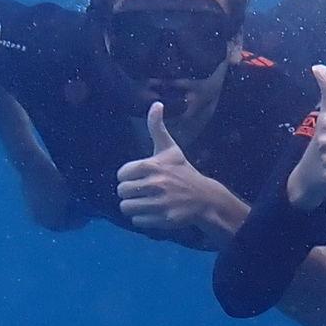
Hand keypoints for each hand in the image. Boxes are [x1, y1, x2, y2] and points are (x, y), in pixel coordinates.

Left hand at [118, 103, 243, 239]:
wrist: (205, 197)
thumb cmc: (183, 171)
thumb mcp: (170, 149)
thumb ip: (157, 128)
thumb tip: (156, 104)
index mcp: (151, 165)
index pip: (121, 174)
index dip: (127, 177)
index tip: (138, 177)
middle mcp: (154, 184)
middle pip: (121, 191)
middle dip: (128, 192)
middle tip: (140, 191)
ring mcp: (159, 203)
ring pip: (126, 208)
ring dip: (133, 207)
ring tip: (144, 202)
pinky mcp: (163, 219)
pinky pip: (137, 221)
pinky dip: (142, 219)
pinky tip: (152, 212)